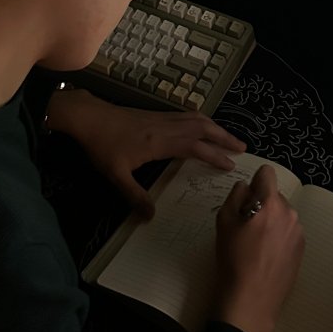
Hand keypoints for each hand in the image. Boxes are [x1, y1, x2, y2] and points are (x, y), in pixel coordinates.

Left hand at [43, 88, 245, 216]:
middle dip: (224, 138)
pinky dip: (201, 120)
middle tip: (243, 148)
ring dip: (215, 127)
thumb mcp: (116, 175)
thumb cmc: (103, 146)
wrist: (89, 117)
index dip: (215, 155)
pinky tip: (203, 125)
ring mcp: (162, 117)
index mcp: (161, 142)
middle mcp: (166, 127)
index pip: (196, 147)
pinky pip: (186, 114)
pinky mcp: (157, 113)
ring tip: (229, 137)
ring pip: (196, 118)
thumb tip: (151, 218)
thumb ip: (135, 196)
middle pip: (203, 128)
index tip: (231, 165)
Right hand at [214, 163, 304, 331]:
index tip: (246, 199)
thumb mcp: (224, 221)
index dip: (254, 182)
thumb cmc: (233, 259)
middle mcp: (290, 213)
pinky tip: (267, 256)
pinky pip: (289, 231)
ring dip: (271, 220)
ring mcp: (299, 232)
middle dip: (262, 204)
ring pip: (283, 214)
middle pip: (274, 196)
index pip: (267, 173)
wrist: (251, 299)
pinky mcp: (302, 249)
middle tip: (246, 226)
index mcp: (270, 203)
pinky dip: (279, 236)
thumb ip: (235, 196)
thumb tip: (246, 187)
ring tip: (257, 244)